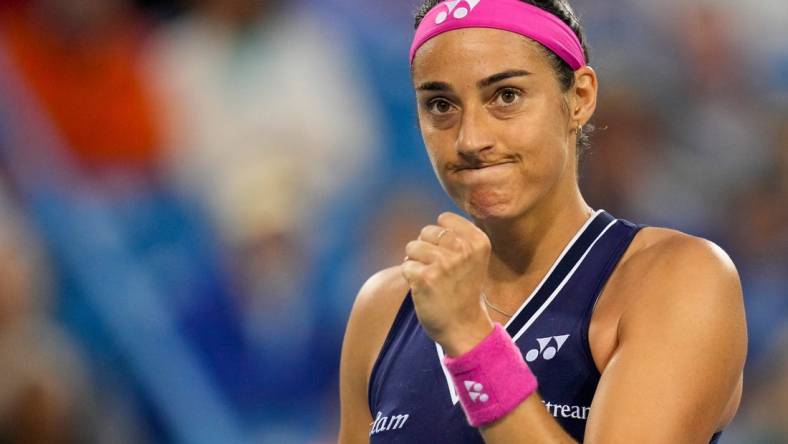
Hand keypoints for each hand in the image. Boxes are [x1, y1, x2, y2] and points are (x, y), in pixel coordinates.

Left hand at [401, 212, 494, 355]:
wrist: (464, 327)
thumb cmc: (463, 290)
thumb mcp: (473, 258)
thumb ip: (457, 236)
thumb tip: (431, 224)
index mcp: (478, 241)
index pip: (444, 218)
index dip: (439, 237)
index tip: (449, 256)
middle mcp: (463, 249)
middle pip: (426, 231)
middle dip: (425, 249)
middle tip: (439, 271)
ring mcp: (444, 263)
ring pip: (412, 247)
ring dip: (416, 263)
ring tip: (432, 279)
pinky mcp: (425, 277)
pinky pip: (405, 266)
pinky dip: (410, 278)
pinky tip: (425, 290)